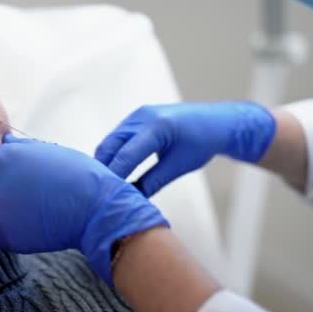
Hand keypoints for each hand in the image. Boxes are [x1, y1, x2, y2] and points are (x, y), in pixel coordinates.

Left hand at [0, 135, 168, 284]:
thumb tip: (7, 142)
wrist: (95, 209)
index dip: (18, 172)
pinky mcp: (2, 233)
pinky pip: (1, 231)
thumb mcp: (51, 150)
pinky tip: (35, 226)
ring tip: (38, 211)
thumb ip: (24, 147)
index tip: (35, 179)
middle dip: (12, 189)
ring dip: (11, 211)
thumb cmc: (79, 177)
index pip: (0, 163)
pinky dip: (14, 231)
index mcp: (5, 156)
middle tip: (38, 196)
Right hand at [94, 101, 275, 196]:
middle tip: (96, 189)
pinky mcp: (136, 116)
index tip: (104, 193)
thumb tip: (132, 197)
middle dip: (103, 167)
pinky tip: (112, 168)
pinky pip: (117, 136)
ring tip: (102, 181)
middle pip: (111, 145)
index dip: (114, 174)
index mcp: (158, 127)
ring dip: (105, 160)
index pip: (126, 154)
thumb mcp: (178, 166)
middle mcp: (143, 116)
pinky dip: (112, 152)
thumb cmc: (202, 143)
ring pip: (111, 140)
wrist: (216, 122)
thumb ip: (153, 181)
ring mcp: (138, 114)